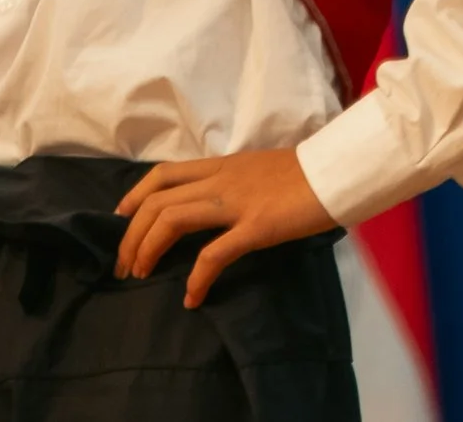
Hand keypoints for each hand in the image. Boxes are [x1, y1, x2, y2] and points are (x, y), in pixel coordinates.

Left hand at [114, 148, 335, 307]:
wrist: (340, 172)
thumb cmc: (307, 173)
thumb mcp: (259, 169)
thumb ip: (234, 182)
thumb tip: (214, 202)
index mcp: (223, 165)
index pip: (162, 174)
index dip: (133, 198)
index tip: (122, 221)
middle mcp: (221, 180)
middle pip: (156, 202)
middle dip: (131, 236)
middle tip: (125, 264)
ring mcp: (237, 203)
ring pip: (171, 220)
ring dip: (147, 251)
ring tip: (141, 275)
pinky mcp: (256, 227)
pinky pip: (214, 255)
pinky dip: (196, 280)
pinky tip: (193, 298)